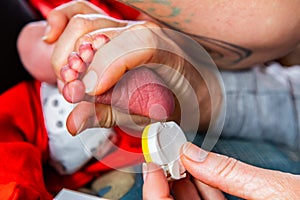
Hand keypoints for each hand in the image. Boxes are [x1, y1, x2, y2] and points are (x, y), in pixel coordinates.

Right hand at [52, 16, 222, 134]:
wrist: (189, 87)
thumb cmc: (175, 100)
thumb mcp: (147, 114)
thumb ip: (110, 114)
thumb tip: (74, 121)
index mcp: (163, 48)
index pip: (132, 44)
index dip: (102, 67)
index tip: (84, 93)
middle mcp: (142, 30)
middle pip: (93, 32)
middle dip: (74, 65)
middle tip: (72, 92)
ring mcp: (125, 27)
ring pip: (82, 23)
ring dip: (65, 53)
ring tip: (69, 79)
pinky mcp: (112, 28)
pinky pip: (80, 13)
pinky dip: (61, 24)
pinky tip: (54, 40)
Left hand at [143, 142, 299, 198]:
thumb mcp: (276, 191)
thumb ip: (228, 172)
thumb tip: (192, 152)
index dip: (156, 189)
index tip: (151, 162)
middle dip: (169, 180)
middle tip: (162, 154)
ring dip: (185, 180)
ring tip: (177, 155)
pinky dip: (205, 185)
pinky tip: (199, 167)